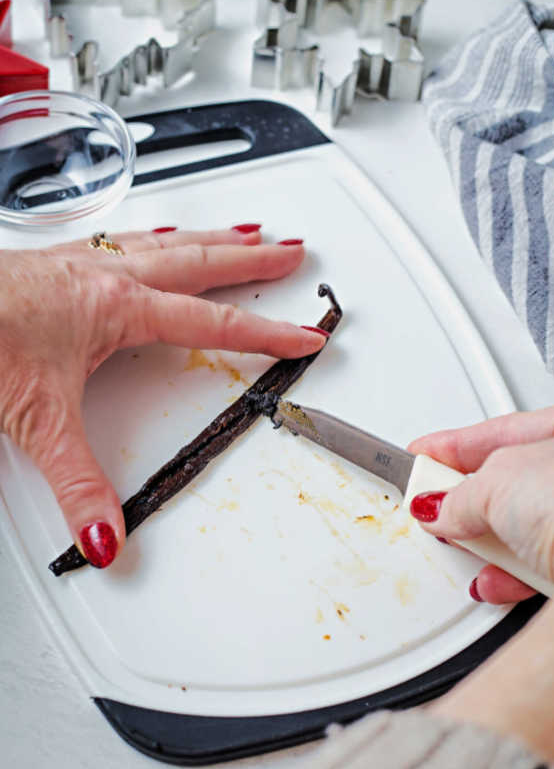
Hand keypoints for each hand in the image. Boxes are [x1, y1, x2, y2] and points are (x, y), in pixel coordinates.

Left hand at [0, 227, 327, 566]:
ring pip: (160, 242)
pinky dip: (152, 237)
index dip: (262, 335)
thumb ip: (78, 485)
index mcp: (115, 308)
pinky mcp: (49, 261)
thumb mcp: (36, 421)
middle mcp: (101, 276)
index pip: (209, 325)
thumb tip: (107, 535)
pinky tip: (148, 240)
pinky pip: (120, 241)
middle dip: (250, 261)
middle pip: (196, 263)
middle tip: (292, 251)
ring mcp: (76, 263)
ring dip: (207, 239)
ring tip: (241, 232)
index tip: (302, 335)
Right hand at [407, 400, 553, 765]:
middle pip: (522, 485)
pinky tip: (495, 579)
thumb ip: (461, 493)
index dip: (460, 445)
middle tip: (440, 508)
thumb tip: (440, 507)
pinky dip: (516, 575)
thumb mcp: (499, 481)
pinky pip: (547, 569)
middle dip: (476, 502)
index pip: (513, 430)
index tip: (427, 456)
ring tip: (468, 546)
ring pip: (534, 531)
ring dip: (494, 544)